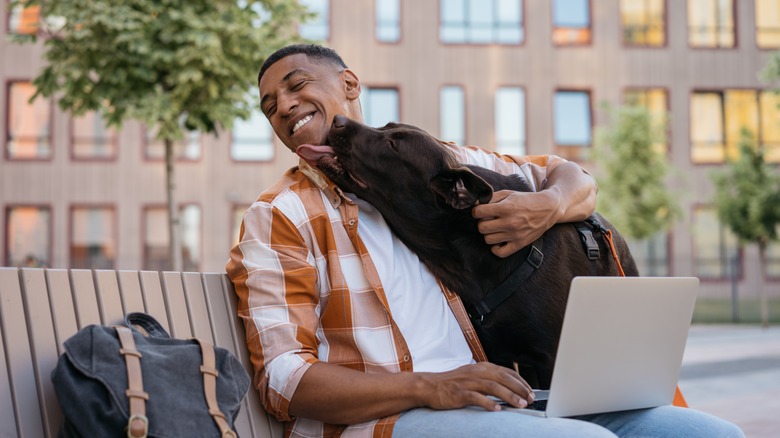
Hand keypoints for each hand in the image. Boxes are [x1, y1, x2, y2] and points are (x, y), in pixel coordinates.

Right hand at [418, 362, 534, 411]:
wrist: (430, 386)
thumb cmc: (453, 384)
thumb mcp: (473, 376)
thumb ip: (489, 380)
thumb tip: (510, 389)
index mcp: (482, 367)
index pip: (507, 372)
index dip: (521, 382)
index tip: (531, 392)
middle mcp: (477, 372)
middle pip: (503, 378)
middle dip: (520, 389)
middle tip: (531, 399)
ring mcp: (468, 382)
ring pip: (493, 387)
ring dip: (509, 396)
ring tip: (520, 405)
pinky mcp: (459, 393)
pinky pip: (476, 397)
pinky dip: (488, 403)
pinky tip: (497, 410)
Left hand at [472, 189, 562, 257]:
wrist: (548, 209)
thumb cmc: (526, 200)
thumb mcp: (508, 194)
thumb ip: (491, 198)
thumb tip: (475, 204)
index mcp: (506, 208)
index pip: (479, 212)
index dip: (476, 211)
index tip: (480, 211)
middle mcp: (510, 223)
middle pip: (481, 228)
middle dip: (482, 222)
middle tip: (488, 220)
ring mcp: (515, 235)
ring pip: (488, 239)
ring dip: (489, 233)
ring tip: (495, 228)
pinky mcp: (519, 244)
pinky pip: (499, 253)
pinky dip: (496, 248)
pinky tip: (499, 240)